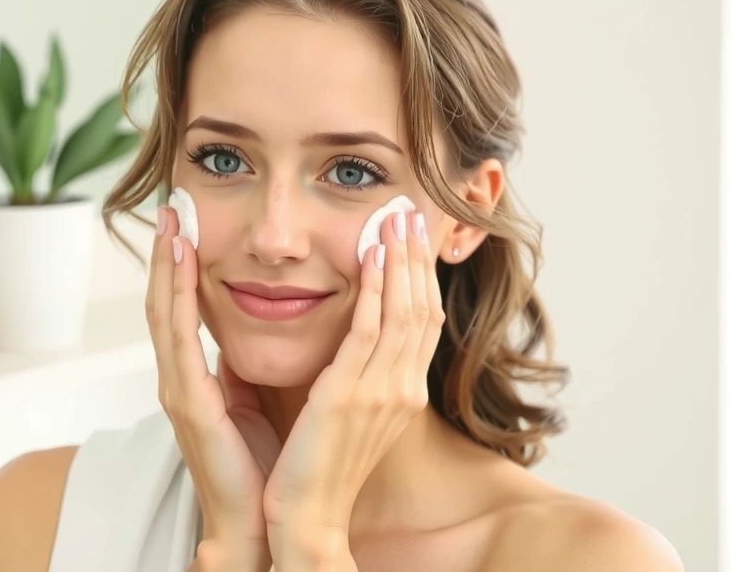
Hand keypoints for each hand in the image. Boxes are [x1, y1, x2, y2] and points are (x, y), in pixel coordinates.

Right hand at [146, 206, 278, 567]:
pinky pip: (180, 338)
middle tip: (170, 205)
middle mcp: (178, 379)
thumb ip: (237, 369)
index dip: (177, 267)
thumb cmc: (258, 464)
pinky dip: (176, 295)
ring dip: (165, 264)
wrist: (260, 519)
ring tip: (170, 220)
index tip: (184, 223)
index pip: (180, 310)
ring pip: (164, 313)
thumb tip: (242, 336)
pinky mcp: (190, 404)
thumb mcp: (248, 403)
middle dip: (165, 254)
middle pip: (163, 303)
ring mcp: (178, 390)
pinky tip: (182, 261)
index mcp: (194, 379)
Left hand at [263, 209, 445, 537]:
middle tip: (413, 215)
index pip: (423, 323)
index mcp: (403, 394)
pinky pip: (371, 332)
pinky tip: (373, 258)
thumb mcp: (349, 413)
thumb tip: (346, 338)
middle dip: (418, 259)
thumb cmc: (320, 467)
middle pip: (424, 309)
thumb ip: (355, 375)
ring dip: (401, 262)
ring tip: (397, 220)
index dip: (422, 278)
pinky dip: (377, 291)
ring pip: (405, 313)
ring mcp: (382, 393)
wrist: (308, 518)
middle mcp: (403, 390)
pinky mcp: (351, 395)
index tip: (414, 240)